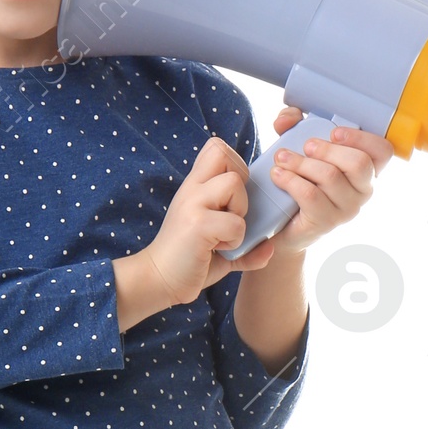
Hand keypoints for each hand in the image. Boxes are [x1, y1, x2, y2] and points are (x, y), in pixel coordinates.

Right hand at [142, 136, 281, 306]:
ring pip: (234, 184)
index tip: (230, 197)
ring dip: (239, 211)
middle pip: (226, 154)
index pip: (217, 148)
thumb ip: (244, 243)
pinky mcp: (197, 224)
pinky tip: (217, 249)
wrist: (157, 280)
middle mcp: (192, 189)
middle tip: (231, 212)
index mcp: (194, 187)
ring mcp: (193, 204)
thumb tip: (270, 248)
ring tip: (224, 233)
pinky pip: (235, 223)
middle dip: (240, 183)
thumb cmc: (187, 260)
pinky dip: (235, 241)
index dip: (234, 165)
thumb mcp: (216, 244)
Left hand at [264, 105, 394, 252]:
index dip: (362, 138)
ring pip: (330, 177)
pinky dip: (291, 180)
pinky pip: (311, 195)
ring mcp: (346, 209)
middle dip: (328, 149)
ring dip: (301, 163)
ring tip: (282, 158)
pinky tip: (278, 174)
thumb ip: (294, 125)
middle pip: (359, 163)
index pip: (383, 151)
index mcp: (366, 169)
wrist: (284, 224)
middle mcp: (363, 190)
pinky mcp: (326, 222)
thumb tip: (288, 118)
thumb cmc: (301, 180)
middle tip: (306, 145)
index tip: (335, 132)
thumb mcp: (300, 147)